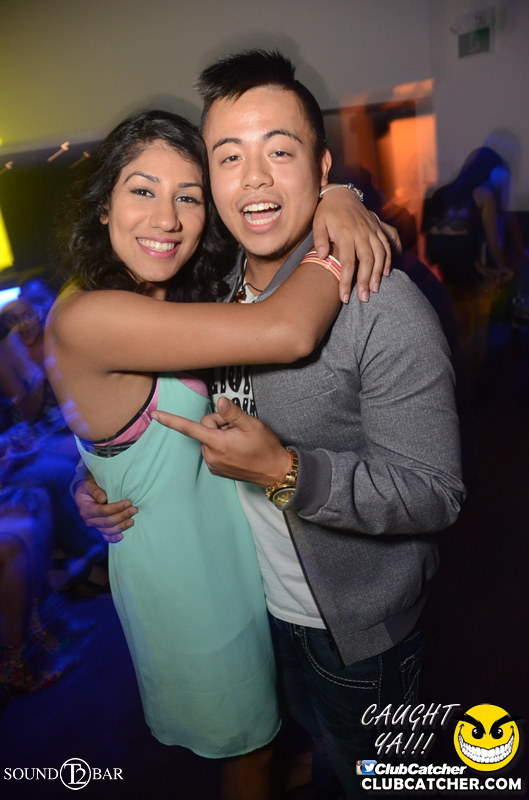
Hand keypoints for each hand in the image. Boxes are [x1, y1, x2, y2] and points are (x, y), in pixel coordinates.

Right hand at [74, 475, 137, 542]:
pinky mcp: (99, 529)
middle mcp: (89, 520)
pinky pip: (106, 536)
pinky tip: (121, 537)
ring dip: (121, 526)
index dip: (116, 508)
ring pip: (108, 530)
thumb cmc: (87, 487)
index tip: (128, 502)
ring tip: (132, 521)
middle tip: (134, 509)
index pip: (102, 510)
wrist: (83, 495)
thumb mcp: (88, 484)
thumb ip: (95, 490)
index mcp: (86, 509)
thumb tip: (103, 498)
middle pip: (107, 521)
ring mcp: (94, 526)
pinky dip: (113, 538)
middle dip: (122, 516)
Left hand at [152, 397, 290, 486]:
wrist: (274, 471)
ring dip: (220, 434)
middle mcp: (211, 455)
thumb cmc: (265, 447)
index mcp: (217, 443)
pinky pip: (212, 449)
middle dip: (219, 423)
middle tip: (237, 428)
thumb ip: (232, 413)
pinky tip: (237, 448)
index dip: (171, 420)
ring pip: (208, 438)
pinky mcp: (216, 469)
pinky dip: (221, 445)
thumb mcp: (252, 425)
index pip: (189, 428)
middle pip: (204, 428)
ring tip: (239, 440)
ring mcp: (213, 464)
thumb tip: (219, 401)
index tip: (155, 415)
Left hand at [314, 186, 400, 302]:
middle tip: (364, 298)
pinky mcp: (378, 228)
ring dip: (378, 272)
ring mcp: (371, 230)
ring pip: (380, 254)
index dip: (346, 281)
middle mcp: (361, 233)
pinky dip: (389, 259)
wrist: (341, 194)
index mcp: (346, 234)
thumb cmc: (326, 212)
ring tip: (375, 289)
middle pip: (366, 261)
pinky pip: (387, 244)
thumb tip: (321, 256)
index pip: (347, 262)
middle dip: (365, 281)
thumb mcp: (317, 222)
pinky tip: (386, 273)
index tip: (344, 297)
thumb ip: (320, 239)